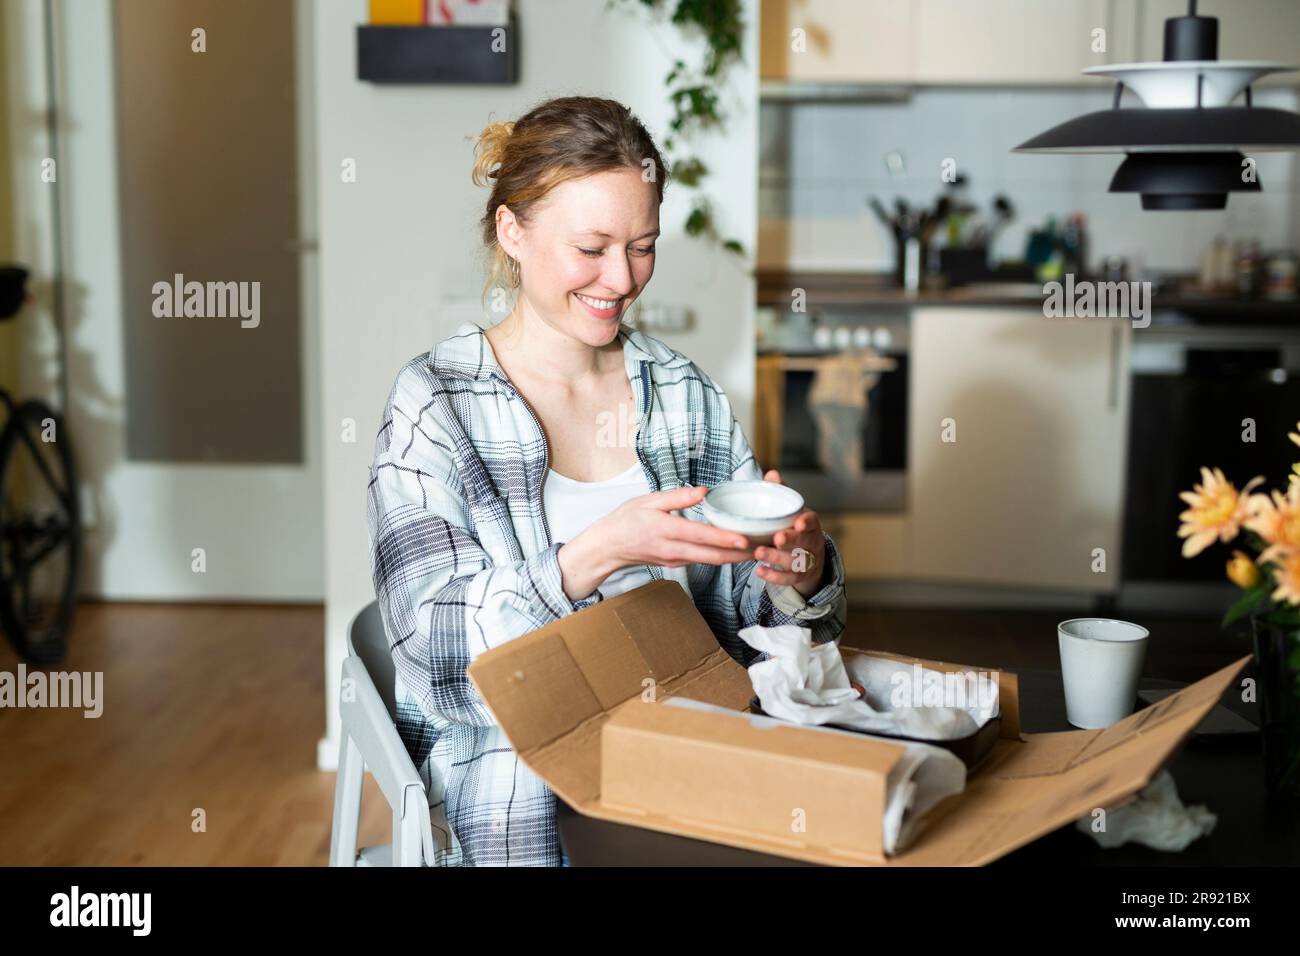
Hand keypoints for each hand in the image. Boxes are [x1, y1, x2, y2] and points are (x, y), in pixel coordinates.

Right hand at [557, 485, 754, 601]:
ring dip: (735, 557)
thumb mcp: (647, 500)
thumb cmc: (625, 520)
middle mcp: (674, 550)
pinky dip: (722, 556)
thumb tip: (704, 491)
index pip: (702, 536)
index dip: (726, 539)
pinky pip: (704, 561)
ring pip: (711, 561)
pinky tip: (736, 550)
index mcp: (667, 531)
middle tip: (765, 547)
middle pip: (713, 556)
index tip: (746, 540)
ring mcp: (676, 560)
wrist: (607, 548)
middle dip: (741, 554)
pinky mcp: (677, 563)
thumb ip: (677, 497)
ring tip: (759, 549)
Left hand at [752, 469, 827, 599]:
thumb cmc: (795, 528)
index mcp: (810, 524)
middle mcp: (811, 542)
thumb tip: (772, 474)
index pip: (812, 522)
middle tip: (777, 538)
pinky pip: (788, 579)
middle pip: (804, 542)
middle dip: (791, 540)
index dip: (807, 522)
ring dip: (777, 558)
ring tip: (759, 554)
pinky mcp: (799, 577)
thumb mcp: (791, 511)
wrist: (810, 557)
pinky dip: (774, 576)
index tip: (798, 522)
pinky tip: (759, 572)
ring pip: (795, 561)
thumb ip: (782, 493)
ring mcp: (807, 561)